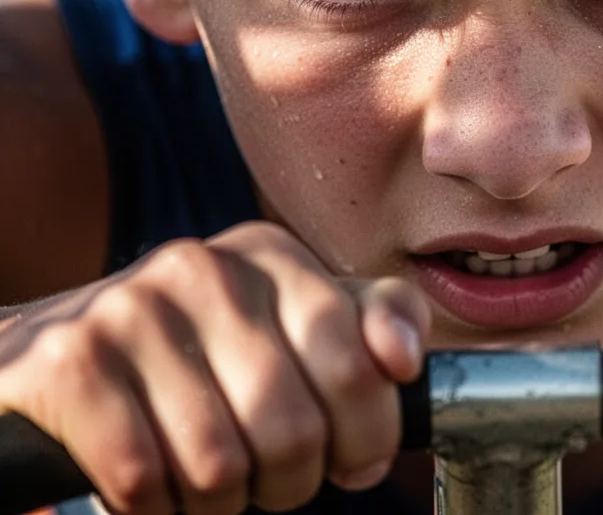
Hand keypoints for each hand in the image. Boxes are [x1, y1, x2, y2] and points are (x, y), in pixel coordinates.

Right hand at [0, 221, 430, 514]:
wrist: (58, 355)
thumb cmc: (199, 353)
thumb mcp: (292, 322)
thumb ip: (368, 324)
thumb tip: (403, 359)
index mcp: (270, 255)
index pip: (359, 362)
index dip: (366, 434)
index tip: (352, 458)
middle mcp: (203, 267)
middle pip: (293, 427)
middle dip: (292, 481)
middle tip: (271, 479)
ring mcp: (132, 308)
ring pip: (219, 465)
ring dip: (220, 502)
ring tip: (208, 480)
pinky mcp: (69, 362)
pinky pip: (143, 480)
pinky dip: (155, 508)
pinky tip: (153, 483)